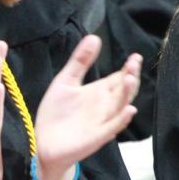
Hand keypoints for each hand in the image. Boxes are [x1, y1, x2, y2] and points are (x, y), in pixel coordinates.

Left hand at [34, 36, 139, 177]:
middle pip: (123, 90)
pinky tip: (129, 110)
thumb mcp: (66, 81)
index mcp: (99, 92)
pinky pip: (112, 127)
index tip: (135, 56)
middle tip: (133, 64)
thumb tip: (95, 37)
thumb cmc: (56, 113)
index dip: (128, 67)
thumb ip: (80, 61)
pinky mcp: (96, 136)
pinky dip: (121, 119)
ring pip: (121, 107)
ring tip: (130, 79)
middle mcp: (105, 106)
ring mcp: (102, 121)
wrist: (43, 142)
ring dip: (127, 94)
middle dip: (130, 77)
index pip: (119, 77)